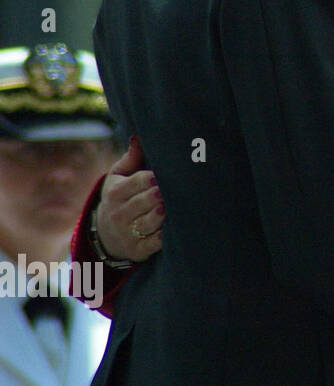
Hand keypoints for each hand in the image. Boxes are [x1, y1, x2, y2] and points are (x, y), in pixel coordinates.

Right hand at [96, 136, 164, 261]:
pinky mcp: (138, 250)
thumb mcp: (118, 177)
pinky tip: (176, 226)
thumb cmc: (120, 197)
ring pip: (150, 222)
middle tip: (176, 189)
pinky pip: (155, 243)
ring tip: (175, 206)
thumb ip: (131, 158)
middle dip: (161, 195)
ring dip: (165, 214)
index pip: (138, 182)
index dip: (154, 178)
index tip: (165, 174)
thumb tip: (138, 136)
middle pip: (145, 202)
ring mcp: (127, 233)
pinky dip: (166, 236)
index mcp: (115, 192)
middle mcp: (118, 214)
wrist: (105, 234)